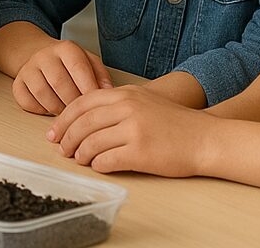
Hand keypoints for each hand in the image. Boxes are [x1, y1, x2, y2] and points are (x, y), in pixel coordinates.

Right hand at [14, 40, 112, 115]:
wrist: (43, 57)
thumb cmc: (71, 66)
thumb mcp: (89, 63)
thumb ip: (101, 75)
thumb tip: (109, 91)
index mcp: (66, 48)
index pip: (78, 67)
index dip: (88, 88)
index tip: (96, 105)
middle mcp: (45, 55)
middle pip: (59, 82)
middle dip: (73, 103)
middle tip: (81, 115)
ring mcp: (28, 68)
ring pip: (41, 93)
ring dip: (57, 109)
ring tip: (67, 114)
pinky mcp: (17, 82)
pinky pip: (26, 101)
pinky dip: (39, 110)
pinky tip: (49, 110)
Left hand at [46, 85, 208, 174]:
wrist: (204, 138)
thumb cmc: (174, 122)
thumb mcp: (144, 100)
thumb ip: (118, 103)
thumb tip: (88, 116)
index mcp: (124, 94)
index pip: (83, 102)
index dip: (64, 118)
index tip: (55, 130)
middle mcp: (126, 108)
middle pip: (83, 122)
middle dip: (67, 137)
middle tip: (60, 148)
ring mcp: (133, 129)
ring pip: (92, 141)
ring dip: (80, 153)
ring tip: (78, 159)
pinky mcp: (140, 152)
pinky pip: (108, 159)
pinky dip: (97, 164)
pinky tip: (97, 166)